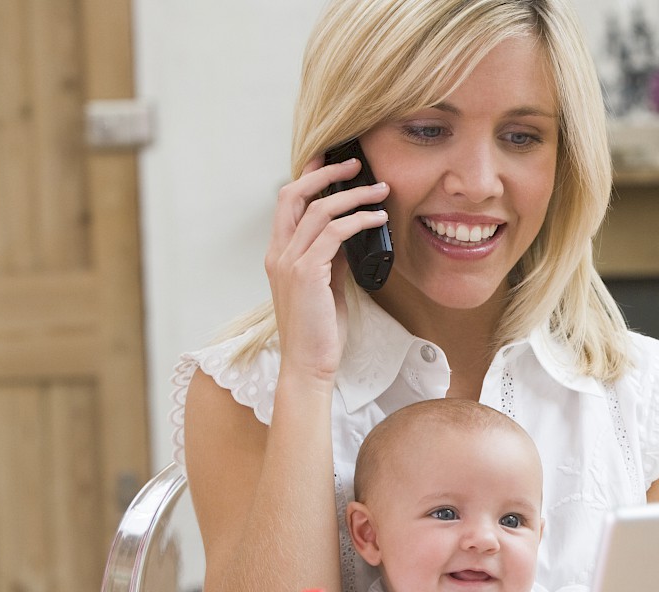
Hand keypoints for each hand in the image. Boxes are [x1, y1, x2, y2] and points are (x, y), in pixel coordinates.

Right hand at [264, 155, 389, 381]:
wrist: (308, 365)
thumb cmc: (319, 331)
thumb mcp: (325, 286)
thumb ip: (330, 258)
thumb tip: (350, 234)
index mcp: (278, 255)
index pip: (288, 203)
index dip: (307, 176)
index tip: (330, 160)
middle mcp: (278, 253)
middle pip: (294, 194)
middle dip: (325, 173)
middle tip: (356, 164)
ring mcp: (289, 262)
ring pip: (319, 210)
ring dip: (353, 194)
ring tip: (380, 190)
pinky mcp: (306, 273)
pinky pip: (335, 233)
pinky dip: (359, 220)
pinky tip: (378, 219)